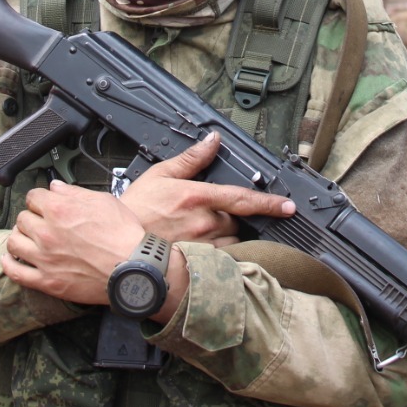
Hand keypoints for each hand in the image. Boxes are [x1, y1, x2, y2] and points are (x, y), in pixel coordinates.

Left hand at [1, 182, 144, 303]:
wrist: (134, 267)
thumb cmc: (123, 234)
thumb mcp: (103, 201)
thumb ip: (75, 192)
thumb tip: (56, 187)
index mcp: (59, 209)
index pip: (33, 197)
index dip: (39, 199)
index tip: (42, 203)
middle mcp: (46, 232)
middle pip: (22, 218)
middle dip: (30, 217)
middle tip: (39, 222)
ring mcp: (44, 258)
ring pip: (14, 242)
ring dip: (18, 238)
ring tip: (26, 239)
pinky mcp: (47, 281)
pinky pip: (17, 272)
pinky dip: (10, 265)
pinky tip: (11, 260)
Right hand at [120, 132, 296, 246]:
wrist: (118, 246)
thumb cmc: (135, 211)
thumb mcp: (160, 175)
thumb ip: (190, 159)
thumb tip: (212, 141)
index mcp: (197, 197)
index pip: (242, 198)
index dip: (269, 203)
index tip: (288, 207)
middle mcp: (204, 222)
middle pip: (236, 221)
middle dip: (229, 219)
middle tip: (203, 217)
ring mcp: (203, 246)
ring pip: (231, 242)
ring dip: (225, 238)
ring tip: (198, 235)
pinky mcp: (197, 265)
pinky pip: (221, 261)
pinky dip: (219, 257)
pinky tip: (203, 255)